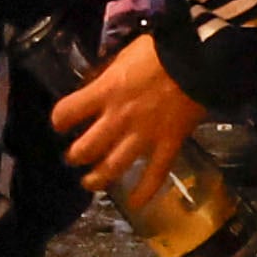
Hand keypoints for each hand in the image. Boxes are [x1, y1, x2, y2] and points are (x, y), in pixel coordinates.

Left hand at [52, 31, 204, 200]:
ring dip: (98, 178)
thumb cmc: (158, 53)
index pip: (67, 112)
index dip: (59, 120)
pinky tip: (135, 203)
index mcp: (105, 92)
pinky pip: (154, 174)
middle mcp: (119, 118)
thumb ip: (106, 78)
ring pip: (114, 166)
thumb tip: (93, 88)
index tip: (61, 125)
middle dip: (75, 156)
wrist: (196, 60)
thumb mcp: (122, 57)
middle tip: (73, 158)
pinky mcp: (168, 145)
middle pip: (86, 148)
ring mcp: (144, 135)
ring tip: (90, 183)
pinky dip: (144, 192)